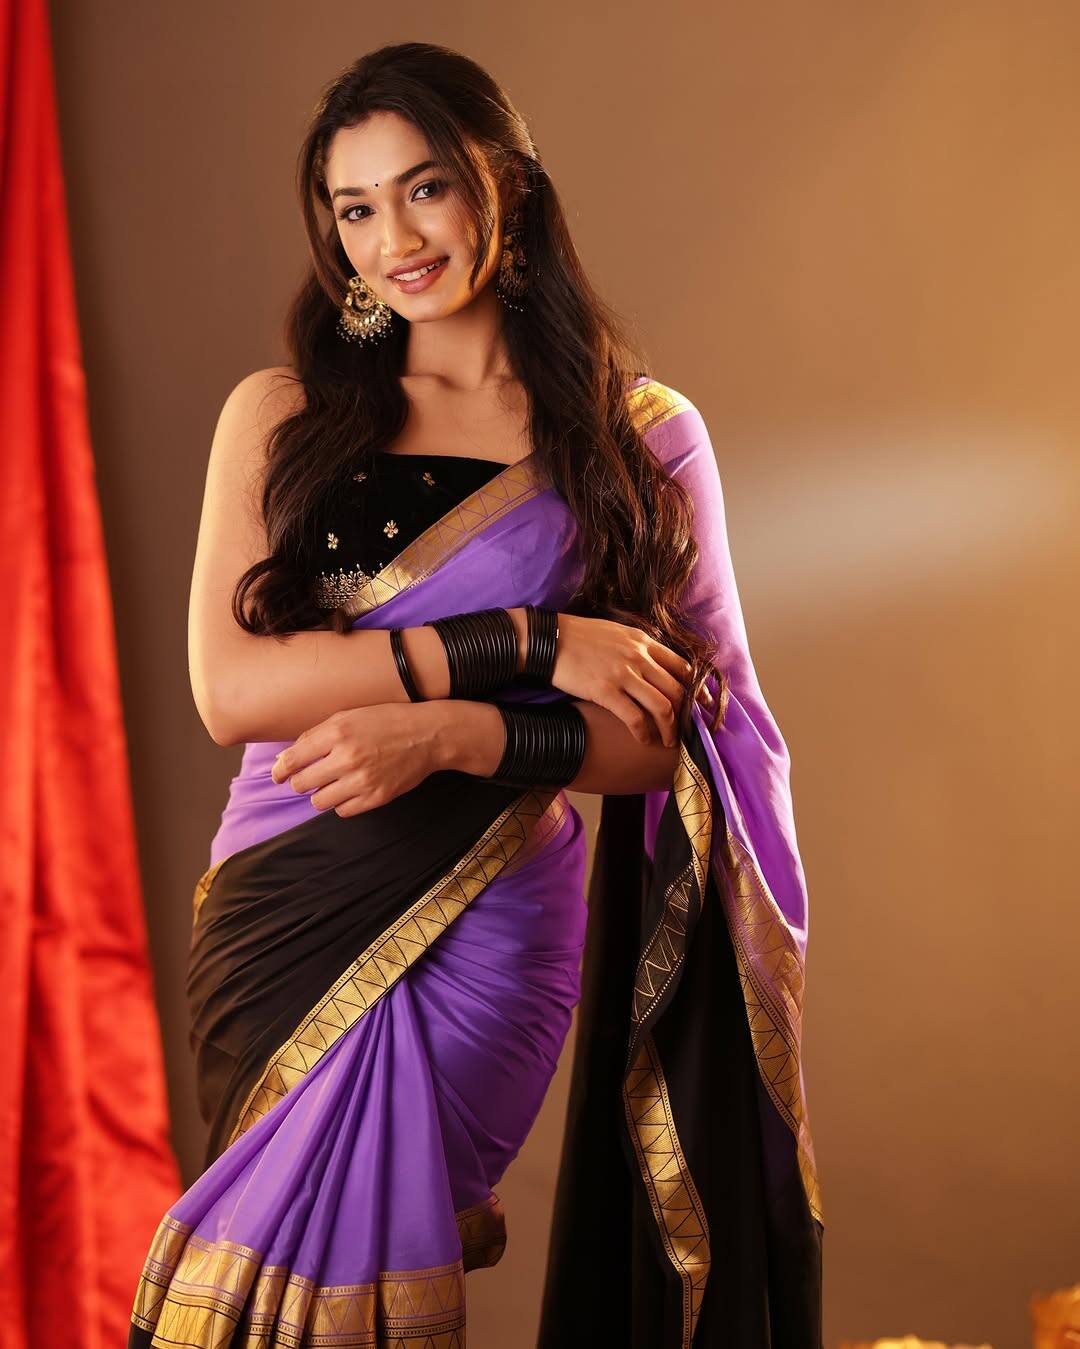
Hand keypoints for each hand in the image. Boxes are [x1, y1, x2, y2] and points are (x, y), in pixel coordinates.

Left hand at [269, 703, 441, 816]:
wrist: (428, 735)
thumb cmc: (386, 721)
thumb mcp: (349, 716)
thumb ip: (316, 735)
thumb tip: (285, 758)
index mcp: (337, 732)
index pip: (293, 759)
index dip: (279, 771)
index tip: (278, 775)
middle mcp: (347, 757)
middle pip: (302, 783)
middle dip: (300, 781)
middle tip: (309, 777)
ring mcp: (362, 780)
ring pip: (319, 801)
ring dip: (320, 794)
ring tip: (332, 783)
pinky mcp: (376, 797)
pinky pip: (342, 811)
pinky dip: (341, 803)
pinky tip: (350, 790)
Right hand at [550, 613, 691, 747]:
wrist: (550, 640)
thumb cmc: (580, 637)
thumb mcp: (617, 633)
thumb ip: (638, 647)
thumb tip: (654, 663)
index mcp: (643, 642)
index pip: (682, 666)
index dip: (697, 689)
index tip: (701, 704)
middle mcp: (638, 657)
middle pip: (677, 690)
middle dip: (686, 715)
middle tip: (686, 730)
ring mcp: (623, 674)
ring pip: (662, 707)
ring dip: (670, 729)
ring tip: (668, 741)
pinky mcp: (605, 691)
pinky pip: (634, 718)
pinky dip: (644, 733)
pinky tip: (644, 740)